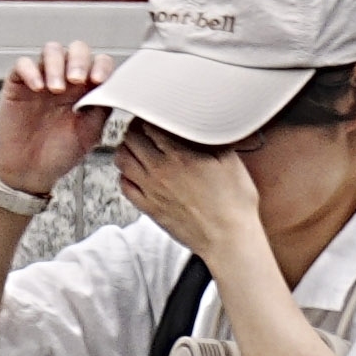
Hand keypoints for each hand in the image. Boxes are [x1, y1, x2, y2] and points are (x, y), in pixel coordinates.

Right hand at [0, 42, 113, 197]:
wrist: (31, 170)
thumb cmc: (60, 153)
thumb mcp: (90, 132)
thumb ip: (102, 108)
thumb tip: (113, 88)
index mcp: (86, 89)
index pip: (98, 62)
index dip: (101, 66)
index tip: (99, 80)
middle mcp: (65, 79)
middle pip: (76, 49)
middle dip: (79, 61)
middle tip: (76, 81)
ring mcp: (41, 79)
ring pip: (51, 51)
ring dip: (56, 65)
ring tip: (56, 88)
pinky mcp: (18, 84)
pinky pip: (22, 65)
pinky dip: (31, 71)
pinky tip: (37, 88)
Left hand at [109, 126, 275, 284]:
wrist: (228, 238)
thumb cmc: (234, 203)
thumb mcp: (230, 161)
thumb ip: (211, 139)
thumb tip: (202, 125)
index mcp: (180, 156)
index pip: (150, 125)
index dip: (150, 117)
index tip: (155, 117)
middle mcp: (160, 171)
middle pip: (130, 139)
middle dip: (136, 130)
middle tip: (144, 129)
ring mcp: (150, 190)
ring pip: (121, 160)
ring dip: (127, 149)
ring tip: (137, 148)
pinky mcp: (148, 208)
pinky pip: (124, 185)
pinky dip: (125, 175)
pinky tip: (136, 173)